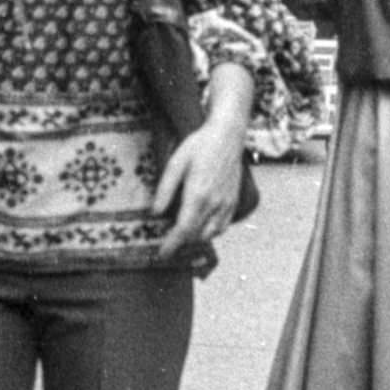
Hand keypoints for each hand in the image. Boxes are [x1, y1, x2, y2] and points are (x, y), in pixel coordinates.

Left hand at [152, 121, 245, 260]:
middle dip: (181, 243)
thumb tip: (155, 213)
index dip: (172, 244)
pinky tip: (202, 227)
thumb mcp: (175, 163)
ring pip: (210, 234)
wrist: (227, 135)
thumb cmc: (199, 146)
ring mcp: (226, 203)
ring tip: (183, 236)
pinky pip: (223, 226)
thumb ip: (165, 190)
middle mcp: (214, 203)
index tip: (162, 254)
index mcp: (198, 194)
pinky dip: (211, 232)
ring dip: (196, 238)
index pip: (183, 229)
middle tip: (168, 243)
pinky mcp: (234, 201)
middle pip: (196, 235)